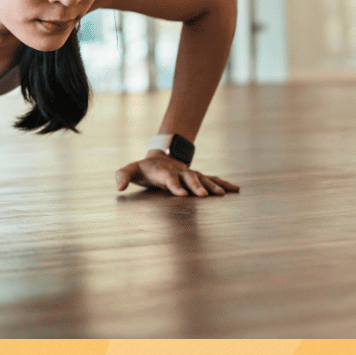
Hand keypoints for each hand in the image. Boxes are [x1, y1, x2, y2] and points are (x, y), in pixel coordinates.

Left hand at [115, 153, 239, 197]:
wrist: (159, 159)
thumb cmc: (143, 169)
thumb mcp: (130, 169)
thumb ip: (122, 175)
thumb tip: (118, 187)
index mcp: (163, 171)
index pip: (168, 179)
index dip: (174, 185)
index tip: (181, 195)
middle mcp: (179, 172)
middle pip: (189, 178)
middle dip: (196, 186)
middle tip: (203, 195)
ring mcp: (190, 174)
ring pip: (203, 178)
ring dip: (212, 186)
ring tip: (221, 194)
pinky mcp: (198, 177)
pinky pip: (213, 179)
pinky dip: (224, 184)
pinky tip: (236, 189)